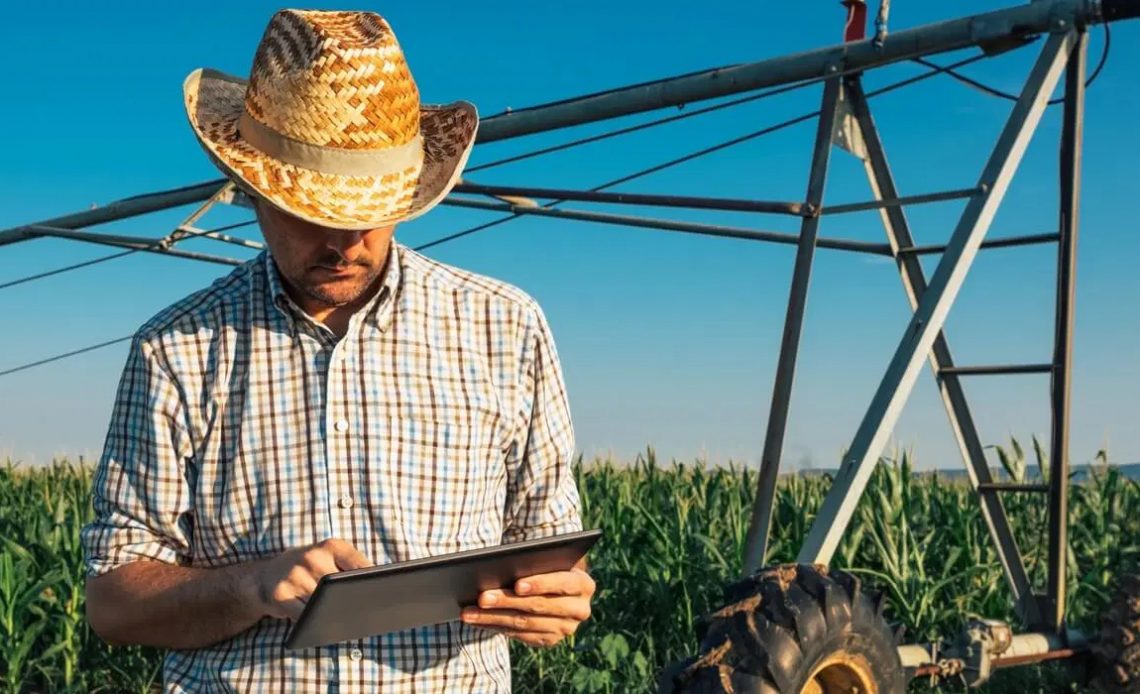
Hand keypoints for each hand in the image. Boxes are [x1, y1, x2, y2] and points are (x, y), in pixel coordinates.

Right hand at [247, 538, 371, 620]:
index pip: (359, 563)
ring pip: (323, 604)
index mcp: (330, 546)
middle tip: (367, 614)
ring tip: (347, 622)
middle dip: (354, 601)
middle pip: (341, 586)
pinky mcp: (281, 595)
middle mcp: (312, 557)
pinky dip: (314, 623)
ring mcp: (295, 575)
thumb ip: (352, 567)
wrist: (266, 575)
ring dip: (334, 616)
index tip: (382, 594)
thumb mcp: (330, 558)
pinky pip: (304, 616)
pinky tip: (322, 627)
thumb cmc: (309, 568)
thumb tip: (379, 588)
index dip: (371, 581)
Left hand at [460, 567, 595, 646]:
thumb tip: (503, 568)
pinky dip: (495, 626)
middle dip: (507, 601)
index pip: (562, 583)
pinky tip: (477, 620)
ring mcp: (566, 628)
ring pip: (525, 623)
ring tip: (470, 611)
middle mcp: (579, 609)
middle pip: (539, 606)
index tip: (517, 584)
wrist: (556, 587)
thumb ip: (535, 562)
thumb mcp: (547, 560)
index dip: (540, 584)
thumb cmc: (547, 564)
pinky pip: (519, 635)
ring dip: (493, 617)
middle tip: (482, 597)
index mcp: (584, 584)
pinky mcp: (550, 640)